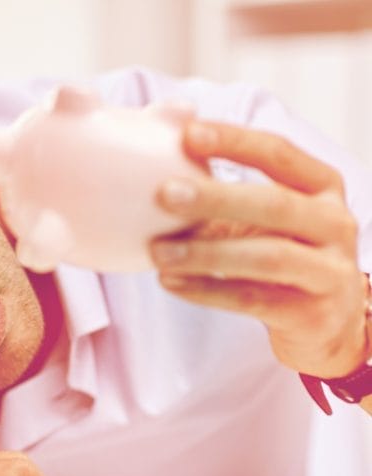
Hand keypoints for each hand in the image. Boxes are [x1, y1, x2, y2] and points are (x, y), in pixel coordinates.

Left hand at [150, 120, 366, 377]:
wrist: (324, 324)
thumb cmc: (280, 256)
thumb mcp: (259, 219)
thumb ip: (218, 195)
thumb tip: (157, 156)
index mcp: (322, 187)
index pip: (279, 153)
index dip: (235, 141)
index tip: (188, 134)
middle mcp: (335, 223)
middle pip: (275, 204)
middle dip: (217, 198)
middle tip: (164, 194)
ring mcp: (330, 270)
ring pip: (267, 257)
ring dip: (206, 253)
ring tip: (158, 252)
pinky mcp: (312, 314)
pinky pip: (253, 299)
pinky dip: (207, 291)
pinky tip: (171, 282)